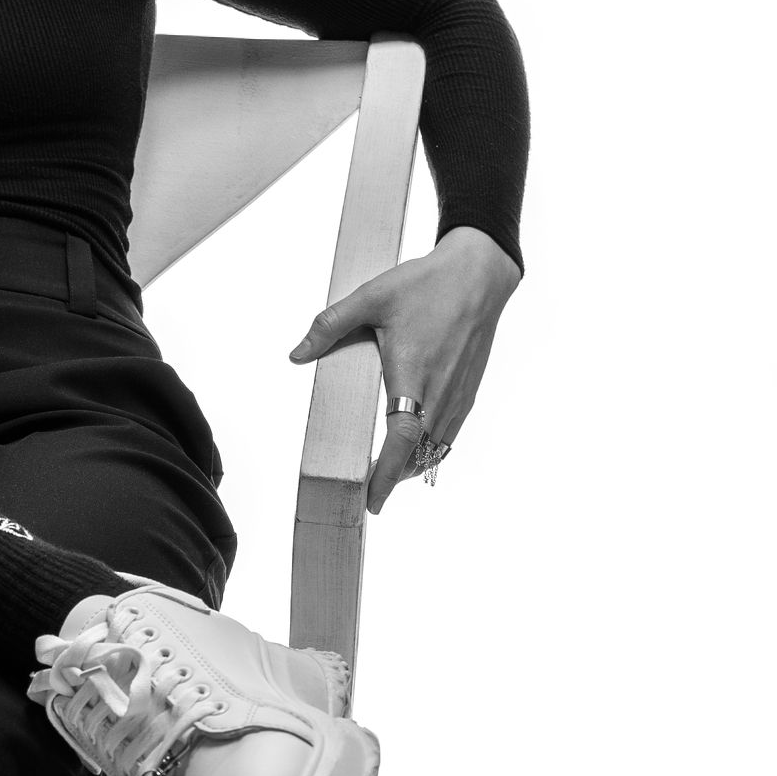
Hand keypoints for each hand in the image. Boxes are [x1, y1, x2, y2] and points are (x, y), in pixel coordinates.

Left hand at [289, 226, 521, 513]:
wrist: (479, 274)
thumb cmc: (427, 284)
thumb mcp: (371, 297)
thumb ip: (330, 325)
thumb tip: (297, 354)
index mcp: (412, 375)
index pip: (401, 441)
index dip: (386, 475)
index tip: (371, 501)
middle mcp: (439, 392)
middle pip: (417, 454)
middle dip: (394, 477)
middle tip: (369, 492)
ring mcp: (458, 394)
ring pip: (436, 447)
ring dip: (413, 464)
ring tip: (389, 472)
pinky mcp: (469, 390)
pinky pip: (450, 432)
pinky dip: (431, 447)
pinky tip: (416, 444)